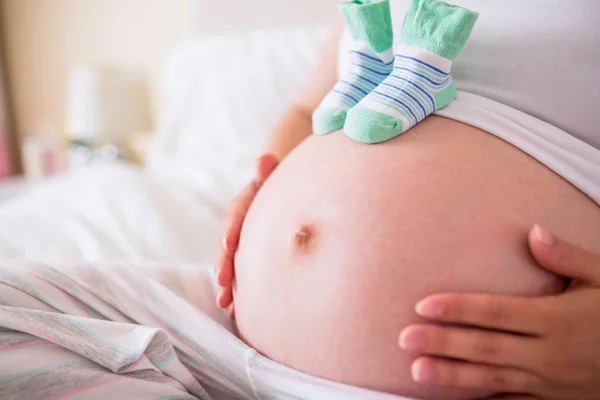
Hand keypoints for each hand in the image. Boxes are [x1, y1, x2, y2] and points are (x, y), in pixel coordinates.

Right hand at [215, 154, 278, 318]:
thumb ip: (269, 170)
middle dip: (225, 264)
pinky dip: (241, 292)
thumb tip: (266, 158)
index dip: (231, 228)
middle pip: (230, 243)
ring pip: (234, 262)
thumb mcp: (278, 173)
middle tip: (222, 283)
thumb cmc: (286, 178)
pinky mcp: (253, 254)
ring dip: (229, 284)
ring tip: (226, 306)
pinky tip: (239, 313)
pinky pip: (246, 273)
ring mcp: (247, 239)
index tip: (228, 244)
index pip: (237, 213)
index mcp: (248, 200)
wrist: (289, 184)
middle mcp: (243, 221)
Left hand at [400, 225, 599, 399]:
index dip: (459, 308)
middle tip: (404, 337)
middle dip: (443, 343)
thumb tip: (534, 232)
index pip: (497, 311)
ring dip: (453, 375)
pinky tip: (452, 399)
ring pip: (493, 378)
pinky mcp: (551, 399)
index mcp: (557, 319)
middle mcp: (549, 352)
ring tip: (416, 370)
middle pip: (486, 346)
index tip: (424, 305)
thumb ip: (568, 258)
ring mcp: (548, 382)